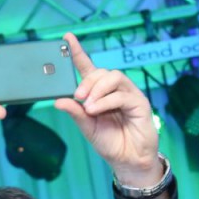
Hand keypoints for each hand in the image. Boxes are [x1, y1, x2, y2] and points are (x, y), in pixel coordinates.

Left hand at [53, 32, 161, 187]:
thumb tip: (58, 101)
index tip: (66, 38)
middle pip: (101, 71)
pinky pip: (121, 95)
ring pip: (113, 77)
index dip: (78, 52)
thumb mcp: (87, 127)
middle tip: (78, 97)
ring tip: (89, 106)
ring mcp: (128, 94)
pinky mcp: (140, 103)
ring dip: (97, 89)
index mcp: (99, 93)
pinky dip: (106, 101)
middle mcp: (114, 90)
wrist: (128, 160)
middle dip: (87, 82)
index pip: (88, 67)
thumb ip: (75, 113)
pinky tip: (96, 110)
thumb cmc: (110, 142)